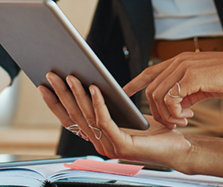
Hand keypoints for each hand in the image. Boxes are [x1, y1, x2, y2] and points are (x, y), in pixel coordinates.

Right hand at [38, 73, 193, 166]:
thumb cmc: (155, 130)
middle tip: (52, 74)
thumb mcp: (125, 114)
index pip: (69, 120)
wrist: (178, 147)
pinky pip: (105, 120)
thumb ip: (107, 105)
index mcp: (98, 137)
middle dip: (61, 93)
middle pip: (74, 116)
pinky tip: (95, 88)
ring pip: (88, 117)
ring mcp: (109, 146)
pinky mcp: (122, 145)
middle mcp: (99, 144)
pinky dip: (98, 103)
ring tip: (72, 76)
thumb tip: (90, 82)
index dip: (55, 103)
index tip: (43, 85)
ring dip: (77, 94)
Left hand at [123, 51, 222, 128]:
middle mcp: (179, 61)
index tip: (125, 91)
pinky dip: (175, 113)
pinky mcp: (191, 76)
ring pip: (158, 96)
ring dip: (167, 115)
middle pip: (151, 89)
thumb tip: (176, 106)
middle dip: (158, 111)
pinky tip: (188, 116)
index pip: (150, 71)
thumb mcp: (203, 84)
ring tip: (183, 121)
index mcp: (180, 60)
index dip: (135, 82)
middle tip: (174, 122)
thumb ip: (186, 91)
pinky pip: (170, 99)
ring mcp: (184, 67)